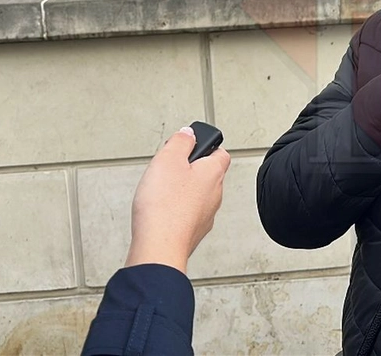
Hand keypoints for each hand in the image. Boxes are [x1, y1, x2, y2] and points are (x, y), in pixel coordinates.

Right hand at [124, 127, 231, 273]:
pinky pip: (186, 215)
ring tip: (160, 191)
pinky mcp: (192, 233)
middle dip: (189, 170)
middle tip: (169, 168)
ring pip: (197, 196)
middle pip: (207, 175)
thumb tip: (189, 133)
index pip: (221, 153)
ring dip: (181, 191)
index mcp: (213, 173)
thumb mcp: (168, 159)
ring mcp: (205, 216)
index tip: (191, 145)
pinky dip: (175, 210)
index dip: (206, 146)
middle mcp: (215, 195)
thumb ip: (180, 142)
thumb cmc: (165, 205)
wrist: (159, 247)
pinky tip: (159, 211)